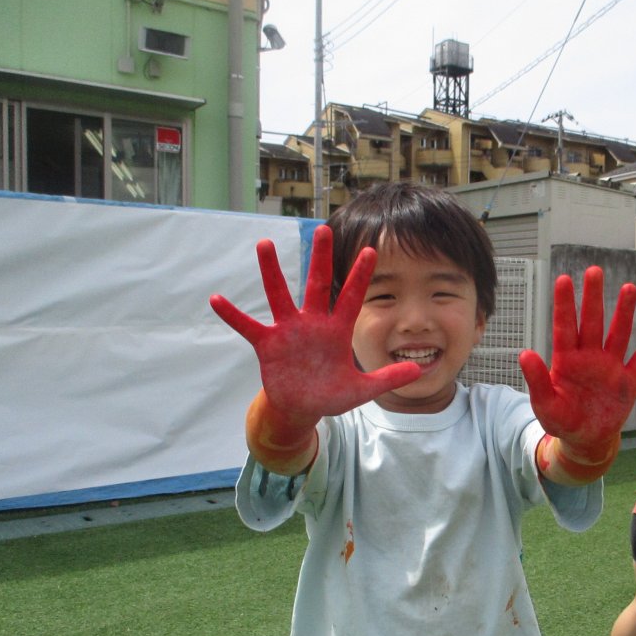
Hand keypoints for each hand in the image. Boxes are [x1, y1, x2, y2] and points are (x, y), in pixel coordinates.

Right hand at [209, 226, 420, 421]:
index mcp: (337, 330)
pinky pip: (248, 326)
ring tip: (264, 244)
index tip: (370, 251)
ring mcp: (288, 331)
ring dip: (271, 271)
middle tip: (322, 228)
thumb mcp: (361, 390)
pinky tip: (216, 299)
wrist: (302, 408)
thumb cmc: (331, 395)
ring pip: (279, 295)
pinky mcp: (268, 344)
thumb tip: (420, 372)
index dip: (360, 276)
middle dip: (319, 258)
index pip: (351, 297)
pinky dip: (233, 314)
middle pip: (316, 284)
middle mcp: (312, 323)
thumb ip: (387, 378)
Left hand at [519, 266, 635, 465]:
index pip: (565, 327)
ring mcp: (610, 367)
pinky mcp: (628, 382)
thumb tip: (524, 354)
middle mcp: (590, 357)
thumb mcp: (544, 404)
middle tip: (594, 271)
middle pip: (592, 322)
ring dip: (623, 312)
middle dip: (593, 297)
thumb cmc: (562, 420)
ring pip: (618, 334)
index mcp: (566, 360)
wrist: (586, 440)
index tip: (564, 279)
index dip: (565, 304)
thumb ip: (537, 379)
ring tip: (628, 288)